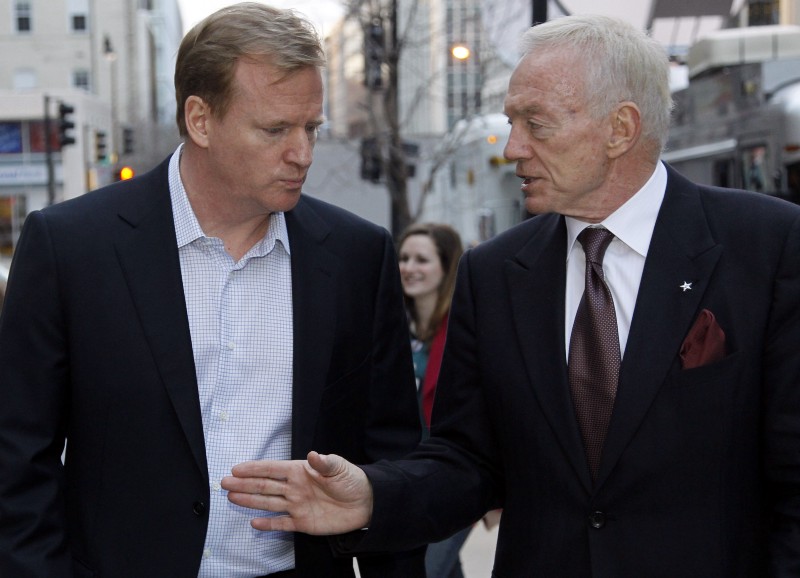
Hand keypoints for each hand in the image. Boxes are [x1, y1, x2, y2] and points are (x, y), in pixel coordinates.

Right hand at [221, 451, 372, 534]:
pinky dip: (268, 524)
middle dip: (245, 484)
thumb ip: (324, 463)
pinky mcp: (303, 522)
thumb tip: (313, 455)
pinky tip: (254, 522)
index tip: (236, 468)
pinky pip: (282, 523)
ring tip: (232, 496)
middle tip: (224, 482)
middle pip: (265, 485)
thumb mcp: (340, 468)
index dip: (254, 468)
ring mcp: (297, 505)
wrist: (366, 503)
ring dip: (250, 500)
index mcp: (301, 471)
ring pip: (268, 502)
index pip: (273, 469)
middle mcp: (295, 488)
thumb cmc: (352, 480)